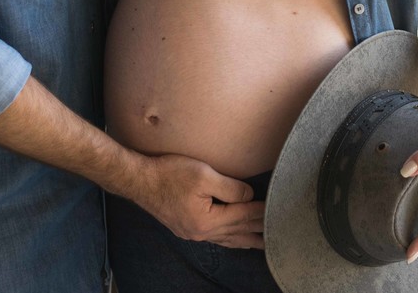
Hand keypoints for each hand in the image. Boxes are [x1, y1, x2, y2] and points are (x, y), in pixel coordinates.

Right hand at [130, 153, 265, 248]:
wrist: (139, 180)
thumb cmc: (169, 174)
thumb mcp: (203, 175)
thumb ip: (230, 187)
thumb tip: (248, 195)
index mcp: (207, 220)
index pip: (242, 216)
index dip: (260, 211)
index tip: (277, 208)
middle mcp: (201, 232)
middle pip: (237, 231)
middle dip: (258, 230)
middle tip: (278, 232)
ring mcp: (192, 233)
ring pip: (227, 238)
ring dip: (246, 240)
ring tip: (262, 244)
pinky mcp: (186, 228)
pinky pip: (215, 237)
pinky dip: (229, 239)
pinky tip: (233, 240)